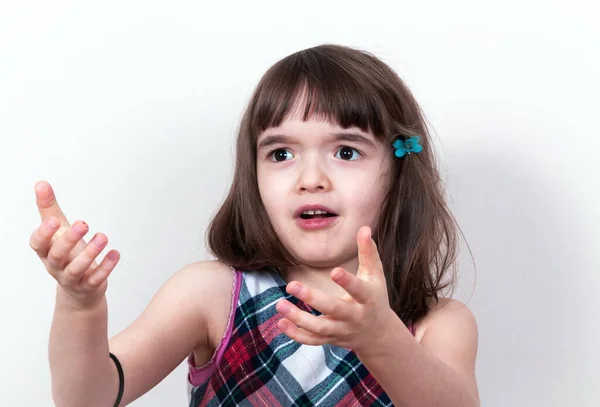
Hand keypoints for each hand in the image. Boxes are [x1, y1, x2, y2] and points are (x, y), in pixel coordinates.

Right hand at [29, 181, 120, 308]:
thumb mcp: (58, 230)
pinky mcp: (88, 287)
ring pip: (77, 268)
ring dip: (90, 253)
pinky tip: (115, 253)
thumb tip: (41, 183)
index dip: (44, 233)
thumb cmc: (66, 252)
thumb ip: (49, 208)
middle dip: (69, 239)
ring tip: (103, 237)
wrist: (78, 289)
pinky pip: (95, 279)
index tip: (53, 220)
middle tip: (84, 224)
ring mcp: (71, 278)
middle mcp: (55, 266)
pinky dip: (106, 267)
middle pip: (57, 255)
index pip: (38, 243)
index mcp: (46, 251)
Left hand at [276, 226, 396, 354]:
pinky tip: (281, 322)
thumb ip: (368, 253)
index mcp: (368, 299)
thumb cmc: (375, 298)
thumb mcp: (376, 276)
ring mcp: (341, 330)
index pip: (359, 290)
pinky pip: (312, 341)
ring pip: (319, 329)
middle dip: (313, 299)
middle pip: (333, 310)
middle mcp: (354, 317)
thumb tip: (364, 228)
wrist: (378, 335)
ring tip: (280, 304)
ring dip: (298, 318)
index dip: (347, 282)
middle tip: (291, 285)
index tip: (333, 271)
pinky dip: (296, 335)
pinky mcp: (330, 340)